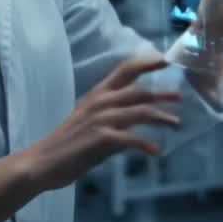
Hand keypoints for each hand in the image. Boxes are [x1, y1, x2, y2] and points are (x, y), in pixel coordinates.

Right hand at [25, 55, 180, 191]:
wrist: (43, 162)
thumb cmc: (68, 142)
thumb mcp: (90, 120)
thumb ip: (114, 115)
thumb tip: (139, 116)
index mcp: (98, 93)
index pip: (125, 69)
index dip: (147, 62)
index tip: (166, 59)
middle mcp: (101, 101)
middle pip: (139, 91)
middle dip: (162, 93)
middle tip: (179, 96)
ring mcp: (101, 119)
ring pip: (140, 112)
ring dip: (162, 117)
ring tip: (176, 123)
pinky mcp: (102, 139)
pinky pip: (132, 139)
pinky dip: (146, 144)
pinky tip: (156, 151)